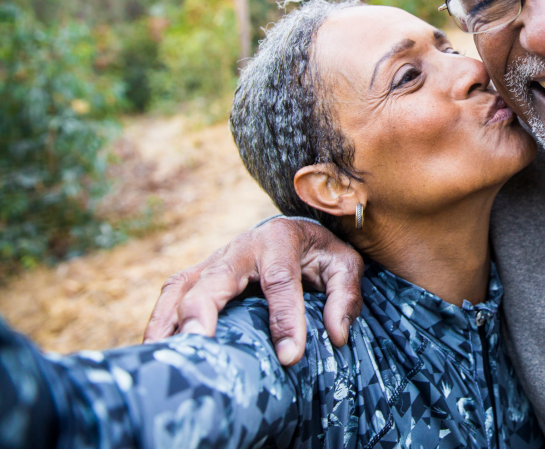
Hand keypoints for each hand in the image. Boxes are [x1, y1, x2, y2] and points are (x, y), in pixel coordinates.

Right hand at [142, 217, 363, 365]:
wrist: (296, 232)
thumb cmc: (320, 253)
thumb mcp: (344, 265)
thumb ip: (345, 296)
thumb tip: (337, 335)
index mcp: (280, 239)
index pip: (280, 280)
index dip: (284, 318)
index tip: (289, 356)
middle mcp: (241, 246)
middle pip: (216, 278)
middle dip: (205, 310)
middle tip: (200, 344)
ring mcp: (214, 260)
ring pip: (183, 286)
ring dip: (171, 319)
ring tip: (169, 355)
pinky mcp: (198, 275)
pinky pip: (171, 295)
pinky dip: (160, 321)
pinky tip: (156, 350)